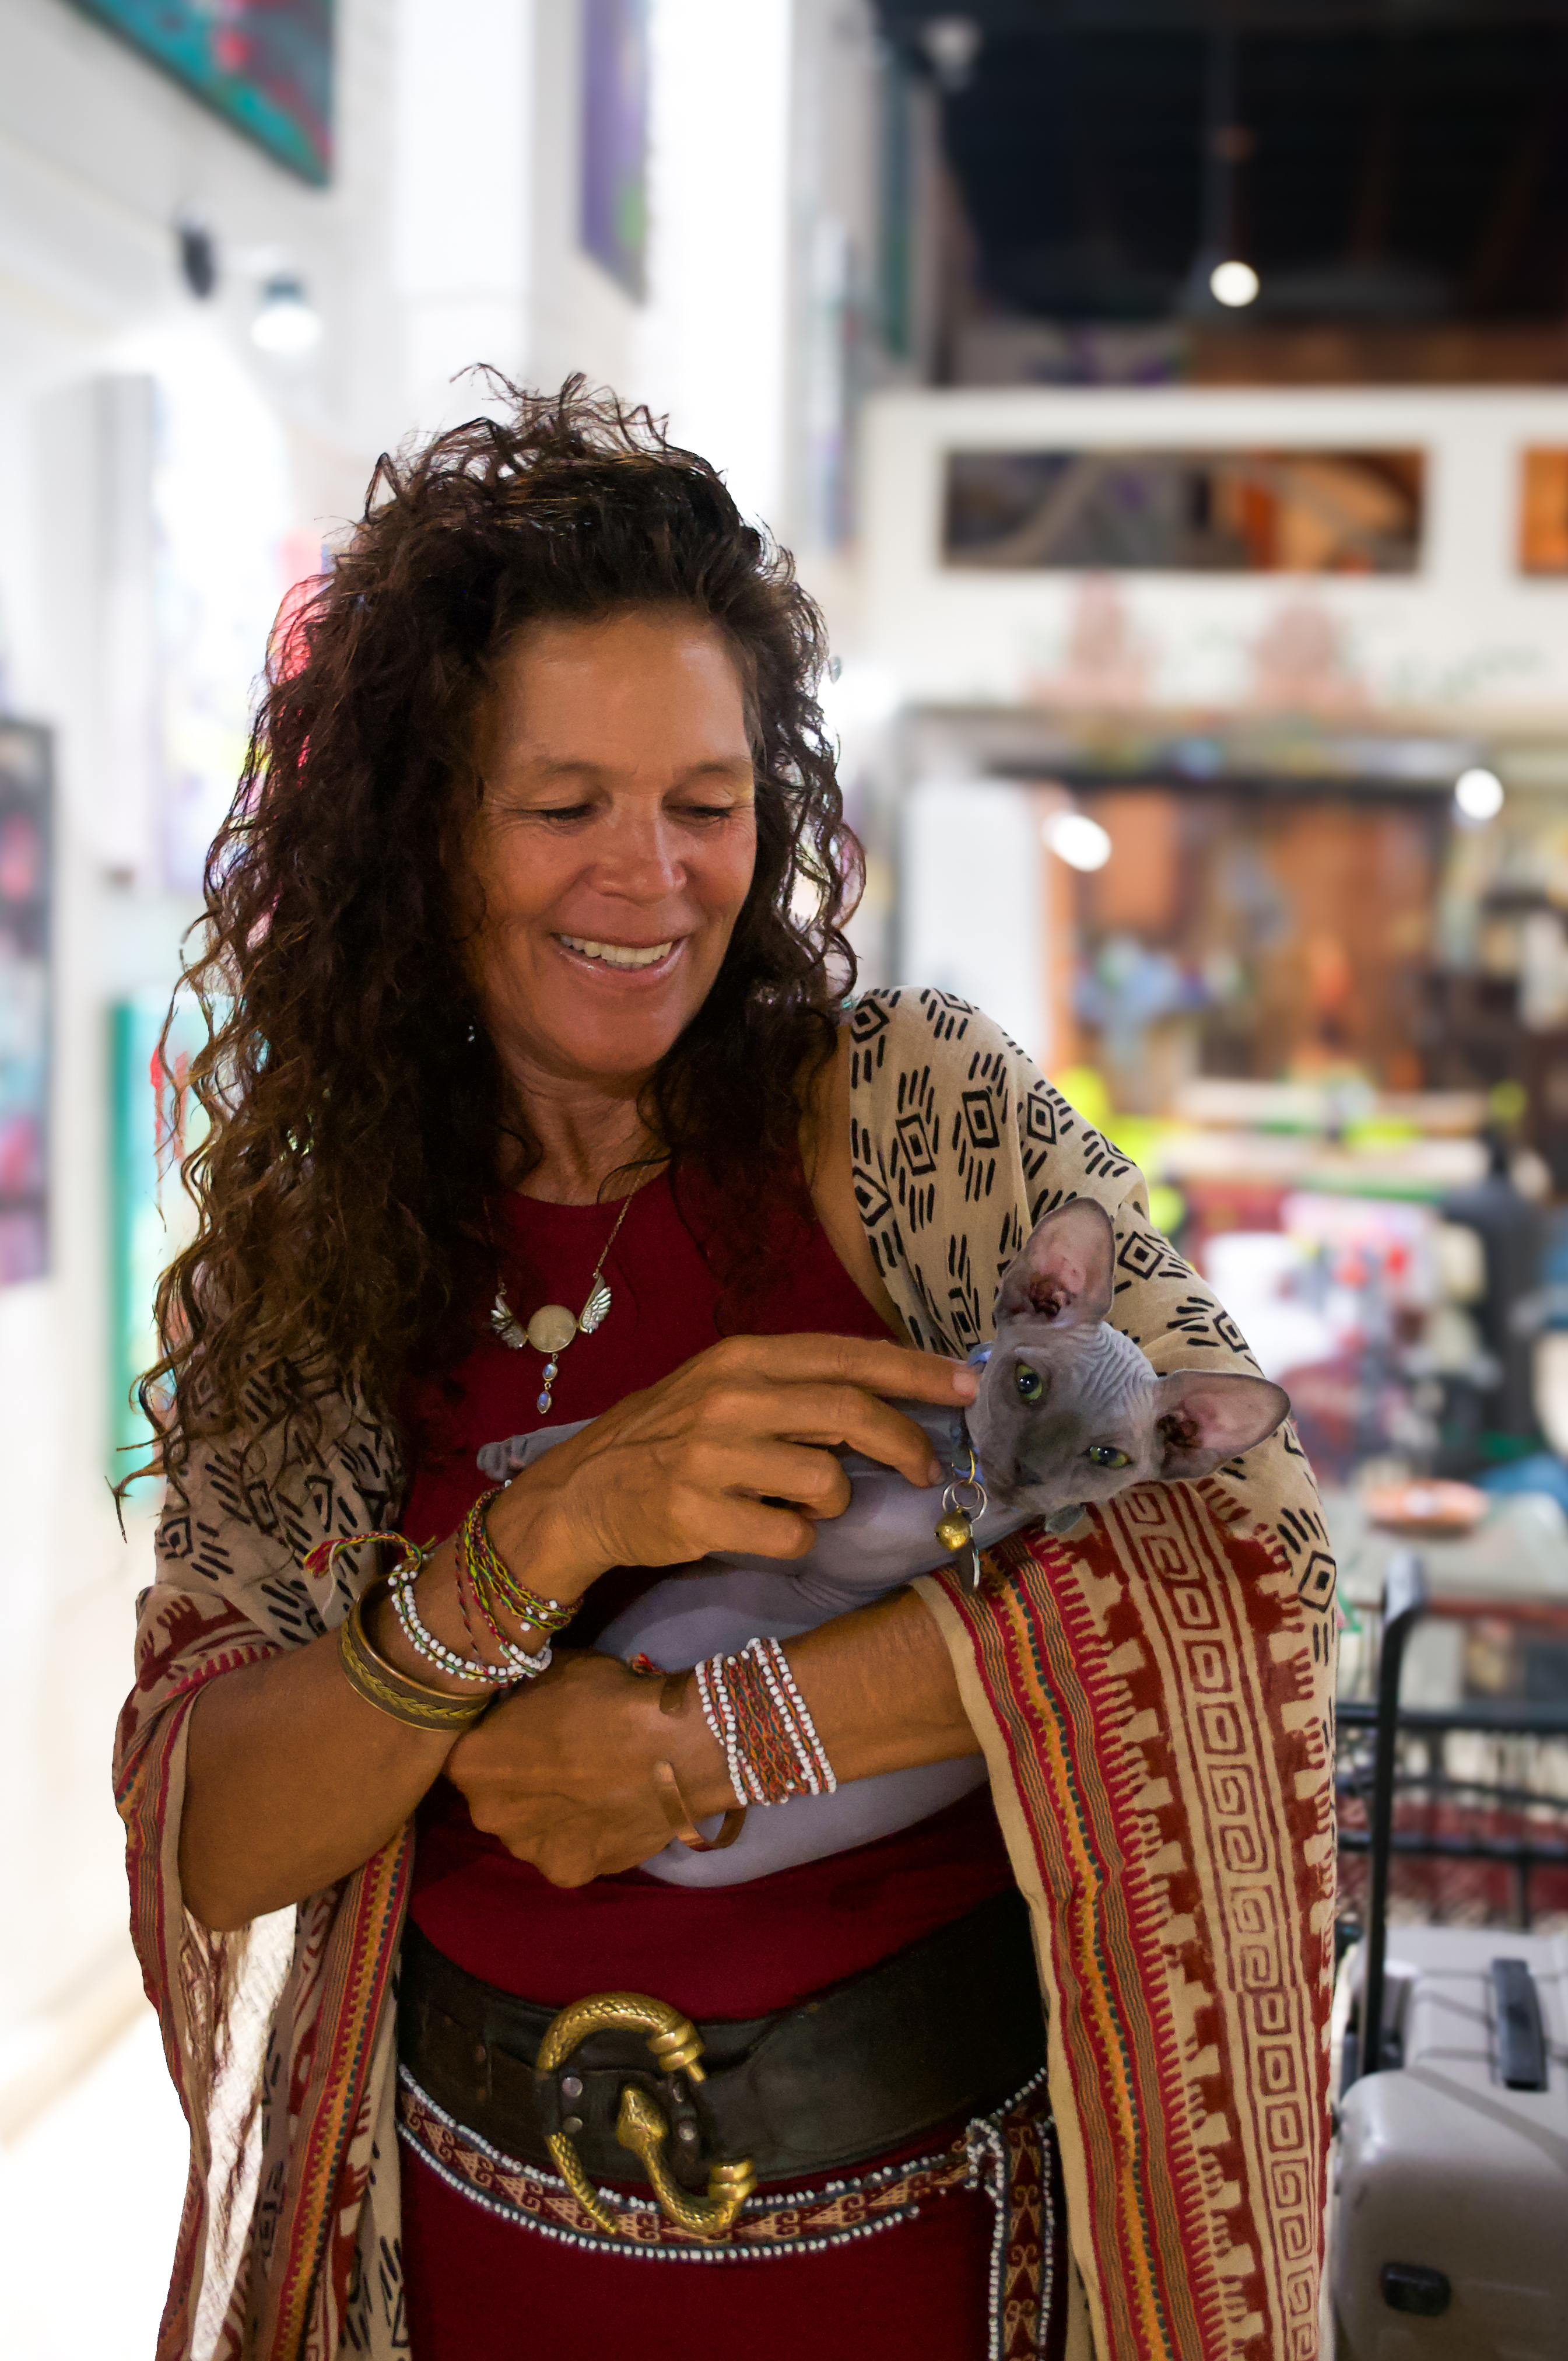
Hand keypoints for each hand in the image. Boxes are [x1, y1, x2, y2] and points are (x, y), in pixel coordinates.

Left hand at [445, 1650, 723, 1885]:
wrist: (671, 1749)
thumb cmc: (605, 1699)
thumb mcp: (550, 1672)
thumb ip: (521, 1695)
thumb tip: (519, 1700)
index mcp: (470, 1761)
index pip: (465, 1750)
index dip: (493, 1738)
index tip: (521, 1728)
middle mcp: (486, 1815)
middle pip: (494, 1797)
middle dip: (518, 1782)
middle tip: (559, 1761)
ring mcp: (528, 1851)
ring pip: (531, 1830)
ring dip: (549, 1815)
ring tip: (591, 1791)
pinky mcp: (571, 1874)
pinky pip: (569, 1852)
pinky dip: (584, 1837)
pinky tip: (610, 1814)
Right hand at [487, 1332, 977, 1598]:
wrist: (580, 1493)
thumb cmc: (667, 1438)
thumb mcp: (724, 1388)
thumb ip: (795, 1387)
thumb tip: (890, 1397)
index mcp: (743, 1357)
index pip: (848, 1355)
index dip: (916, 1372)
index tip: (969, 1388)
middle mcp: (729, 1397)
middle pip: (851, 1413)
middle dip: (904, 1443)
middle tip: (924, 1468)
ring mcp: (712, 1457)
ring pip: (827, 1483)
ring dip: (832, 1502)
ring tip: (797, 1502)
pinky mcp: (699, 1515)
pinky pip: (791, 1535)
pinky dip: (794, 1539)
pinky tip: (764, 1529)